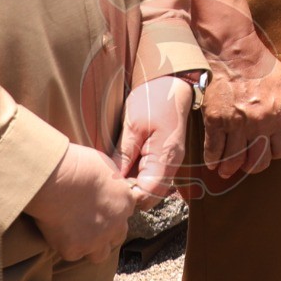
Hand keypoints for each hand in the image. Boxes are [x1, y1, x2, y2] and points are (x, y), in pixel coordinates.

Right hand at [27, 144, 136, 261]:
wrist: (55, 178)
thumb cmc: (76, 163)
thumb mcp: (103, 165)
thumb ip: (110, 182)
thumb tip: (105, 184)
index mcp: (125, 202)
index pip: (125, 214)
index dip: (112, 213)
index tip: (99, 209)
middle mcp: (116, 224)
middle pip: (117, 238)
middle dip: (106, 234)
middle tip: (87, 224)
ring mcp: (96, 240)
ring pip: (99, 255)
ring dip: (90, 248)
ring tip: (73, 235)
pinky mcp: (74, 250)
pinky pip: (72, 254)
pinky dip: (64, 246)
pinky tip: (55, 232)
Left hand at [116, 75, 195, 203]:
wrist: (172, 84)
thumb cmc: (153, 100)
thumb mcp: (133, 124)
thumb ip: (124, 154)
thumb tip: (112, 179)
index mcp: (165, 157)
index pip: (147, 193)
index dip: (128, 195)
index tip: (110, 186)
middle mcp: (171, 165)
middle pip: (151, 197)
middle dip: (130, 194)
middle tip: (109, 182)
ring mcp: (171, 163)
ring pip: (152, 189)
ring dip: (134, 186)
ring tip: (115, 175)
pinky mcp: (166, 158)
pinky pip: (153, 178)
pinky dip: (138, 178)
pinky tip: (124, 168)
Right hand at [201, 42, 280, 180]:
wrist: (232, 52)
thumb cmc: (260, 65)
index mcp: (278, 116)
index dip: (275, 153)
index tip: (268, 150)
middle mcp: (258, 124)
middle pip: (258, 160)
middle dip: (253, 166)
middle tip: (247, 165)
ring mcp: (235, 124)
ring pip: (234, 159)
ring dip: (230, 168)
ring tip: (226, 170)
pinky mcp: (215, 120)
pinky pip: (213, 148)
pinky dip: (212, 158)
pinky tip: (212, 162)